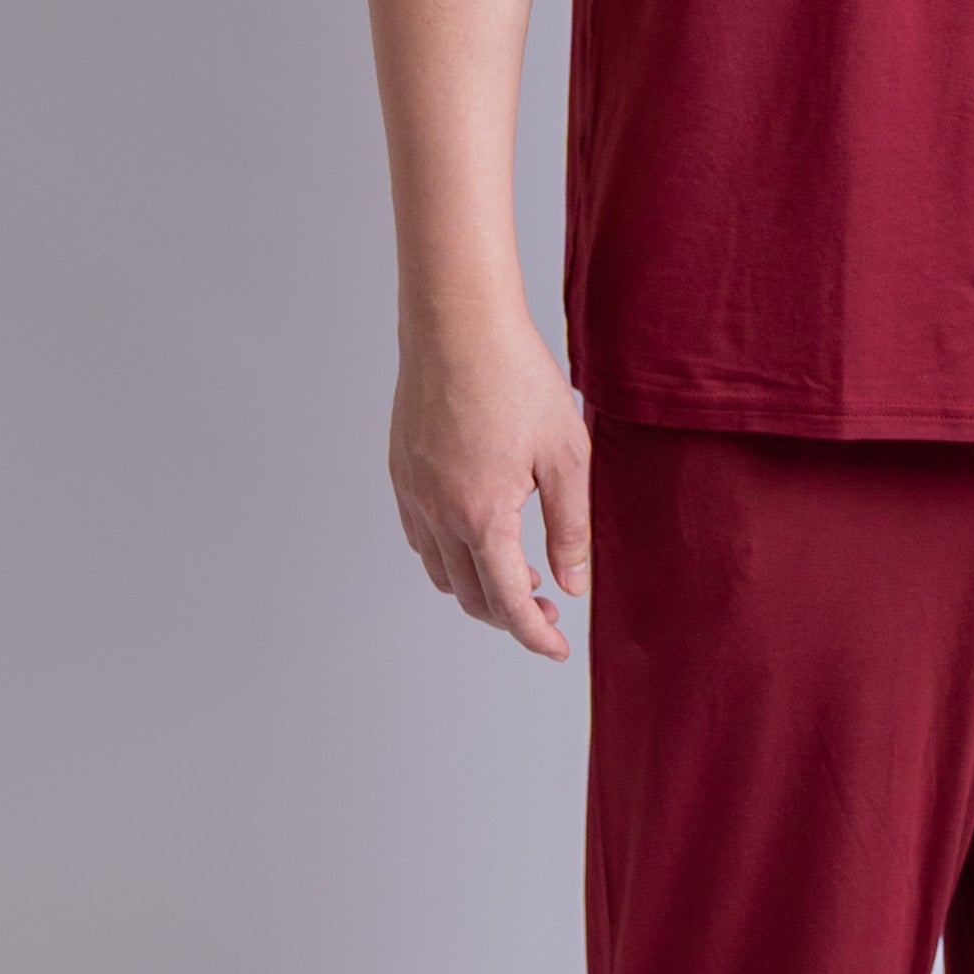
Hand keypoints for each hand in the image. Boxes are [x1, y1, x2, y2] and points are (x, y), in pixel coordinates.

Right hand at [388, 311, 592, 657]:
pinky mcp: (401, 471)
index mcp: (482, 516)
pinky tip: (479, 535)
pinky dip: (449, 557)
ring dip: (478, 588)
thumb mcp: (566, 455)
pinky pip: (420, 538)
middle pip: (470, 597)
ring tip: (518, 571)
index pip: (509, 602)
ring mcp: (413, 493)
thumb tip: (573, 584)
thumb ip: (571, 526)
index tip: (558, 650)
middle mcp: (438, 514)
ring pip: (440, 572)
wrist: (457, 322)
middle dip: (511, 615)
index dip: (535, 635)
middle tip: (549, 607)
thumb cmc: (516, 378)